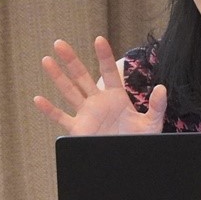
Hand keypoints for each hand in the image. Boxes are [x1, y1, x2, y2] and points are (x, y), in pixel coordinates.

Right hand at [33, 36, 166, 134]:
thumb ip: (157, 106)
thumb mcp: (152, 123)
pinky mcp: (78, 129)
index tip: (99, 39)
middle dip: (71, 60)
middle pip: (82, 76)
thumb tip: (162, 88)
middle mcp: (98, 102)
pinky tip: (38, 99)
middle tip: (60, 43)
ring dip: (57, 77)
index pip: (109, 72)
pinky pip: (61, 118)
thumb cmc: (141, 141)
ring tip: (46, 60)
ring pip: (69, 92)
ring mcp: (87, 114)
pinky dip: (50, 110)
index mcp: (116, 97)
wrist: (128, 160)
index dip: (104, 56)